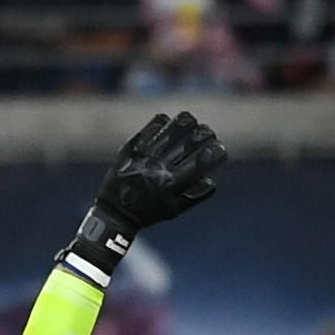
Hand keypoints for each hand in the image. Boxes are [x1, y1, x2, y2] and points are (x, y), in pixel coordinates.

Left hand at [96, 110, 226, 230]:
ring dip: (190, 123)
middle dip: (207, 134)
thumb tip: (213, 176)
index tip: (220, 150)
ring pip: (176, 125)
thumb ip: (197, 194)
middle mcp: (158, 166)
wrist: (114, 210)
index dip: (217, 151)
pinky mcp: (132, 145)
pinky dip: (168, 123)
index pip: (202, 160)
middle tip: (209, 136)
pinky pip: (156, 124)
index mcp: (171, 184)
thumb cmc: (149, 211)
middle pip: (192, 138)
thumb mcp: (174, 209)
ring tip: (192, 126)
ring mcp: (144, 153)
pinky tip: (170, 129)